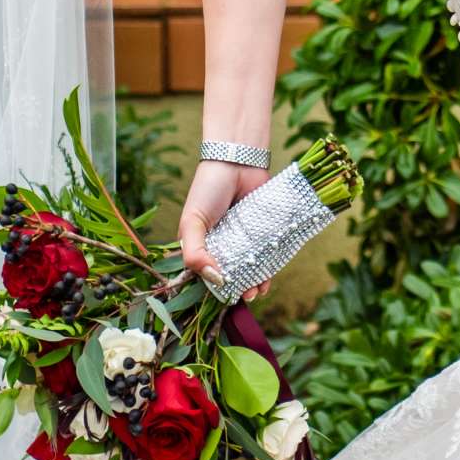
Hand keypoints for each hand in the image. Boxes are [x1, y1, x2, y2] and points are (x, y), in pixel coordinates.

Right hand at [178, 158, 275, 302]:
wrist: (237, 161)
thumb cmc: (208, 189)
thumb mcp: (192, 222)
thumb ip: (195, 253)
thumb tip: (215, 280)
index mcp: (201, 245)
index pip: (206, 274)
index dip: (214, 288)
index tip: (224, 298)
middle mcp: (222, 245)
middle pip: (229, 275)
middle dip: (237, 289)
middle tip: (246, 296)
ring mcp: (243, 240)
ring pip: (249, 268)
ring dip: (253, 284)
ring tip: (257, 292)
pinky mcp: (262, 233)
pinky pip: (265, 256)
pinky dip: (267, 270)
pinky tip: (267, 281)